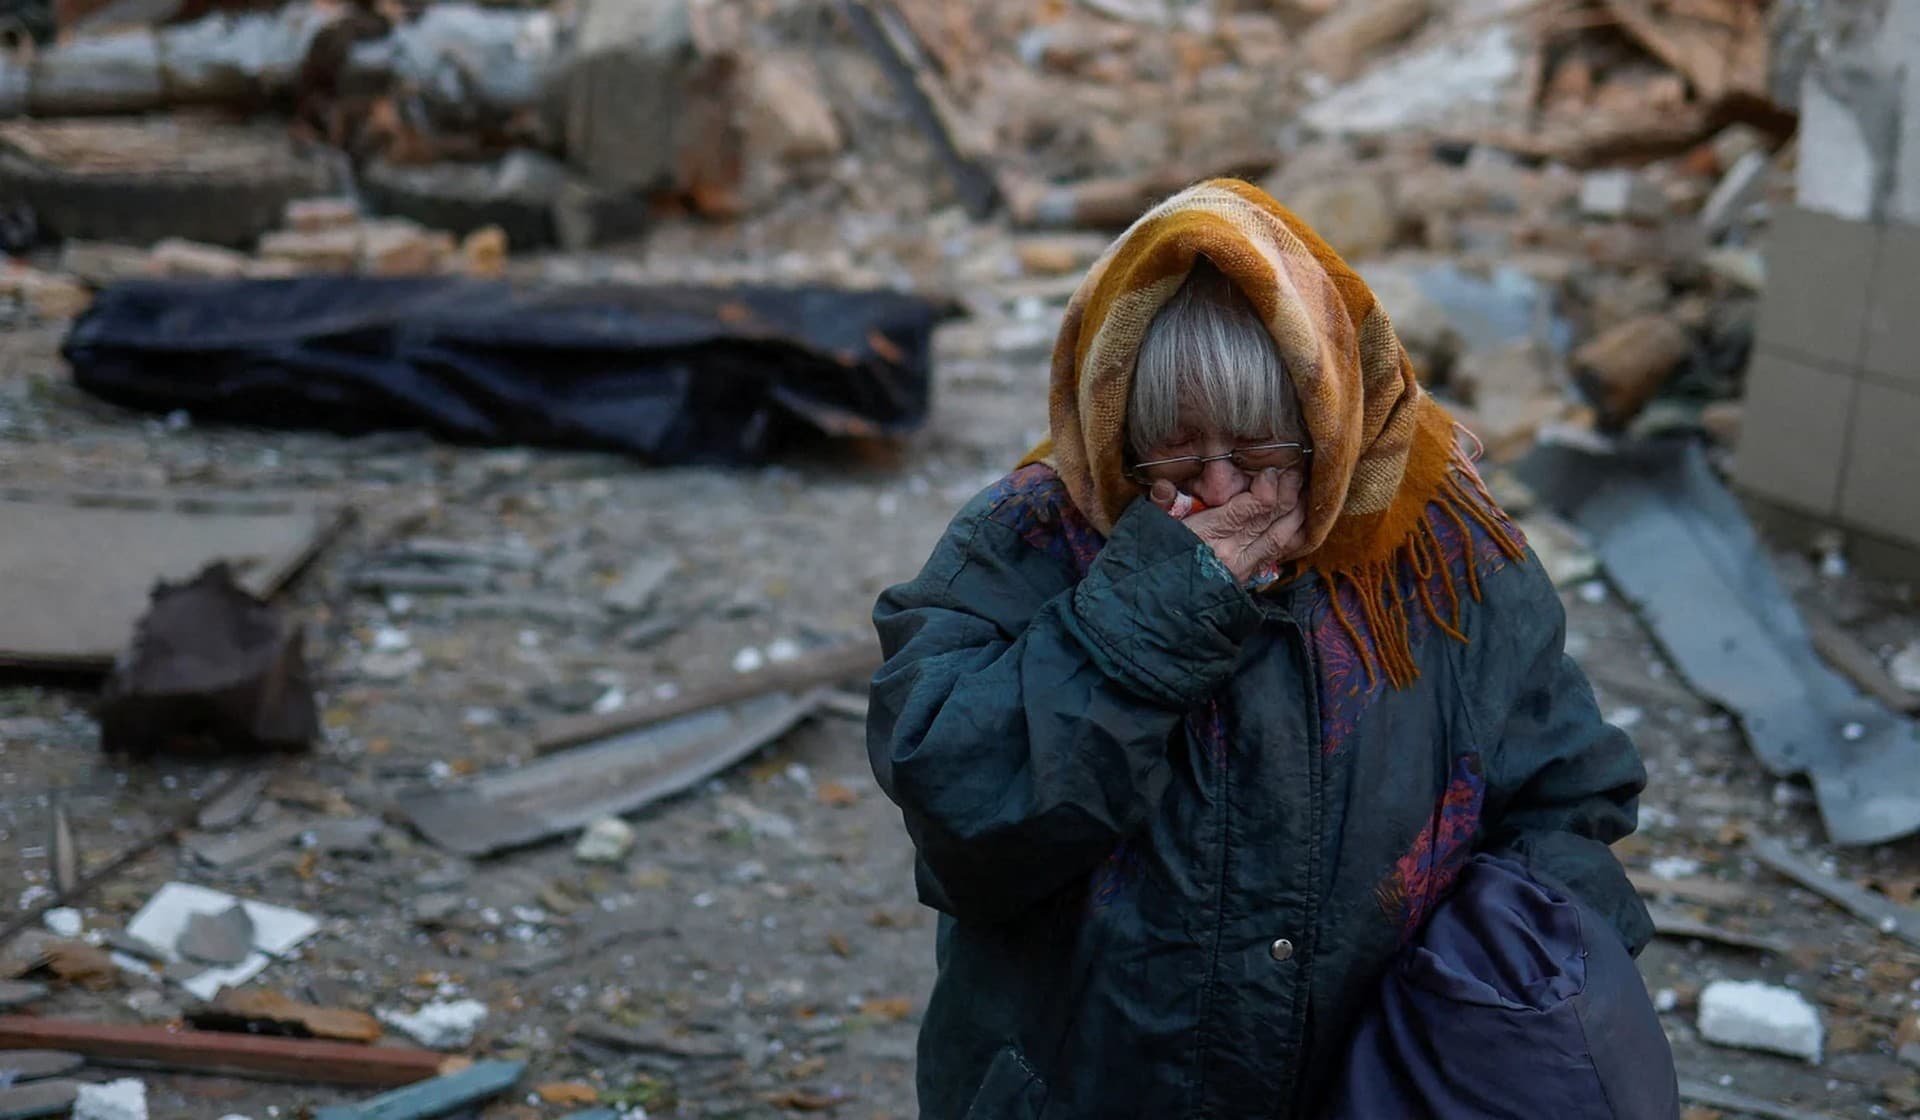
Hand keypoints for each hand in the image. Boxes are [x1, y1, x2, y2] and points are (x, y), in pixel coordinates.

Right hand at [1150, 468, 1307, 583]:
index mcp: (1207, 536)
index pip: (1250, 508)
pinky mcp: (1246, 579)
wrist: (1156, 609)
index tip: (1270, 471)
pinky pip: (1277, 554)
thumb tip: (1163, 486)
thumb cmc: (1151, 564)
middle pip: (1271, 519)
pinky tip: (1299, 523)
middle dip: (1289, 494)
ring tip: (1305, 493)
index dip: (1267, 487)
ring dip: (1297, 514)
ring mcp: (1242, 569)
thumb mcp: (1152, 529)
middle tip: (1297, 472)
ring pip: (1281, 538)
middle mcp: (1231, 553)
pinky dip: (1292, 536)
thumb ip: (1161, 505)